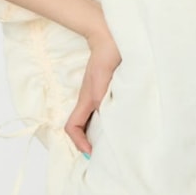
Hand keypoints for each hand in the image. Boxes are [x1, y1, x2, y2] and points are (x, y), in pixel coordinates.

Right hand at [64, 30, 121, 155]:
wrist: (111, 38)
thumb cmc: (106, 57)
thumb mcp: (103, 81)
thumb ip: (100, 100)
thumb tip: (102, 120)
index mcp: (86, 100)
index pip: (72, 126)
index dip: (79, 143)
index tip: (91, 153)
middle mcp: (89, 101)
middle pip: (82, 128)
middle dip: (88, 143)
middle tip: (104, 155)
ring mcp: (97, 96)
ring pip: (93, 121)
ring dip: (100, 134)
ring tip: (114, 145)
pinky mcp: (106, 90)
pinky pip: (104, 112)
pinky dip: (109, 122)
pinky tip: (123, 124)